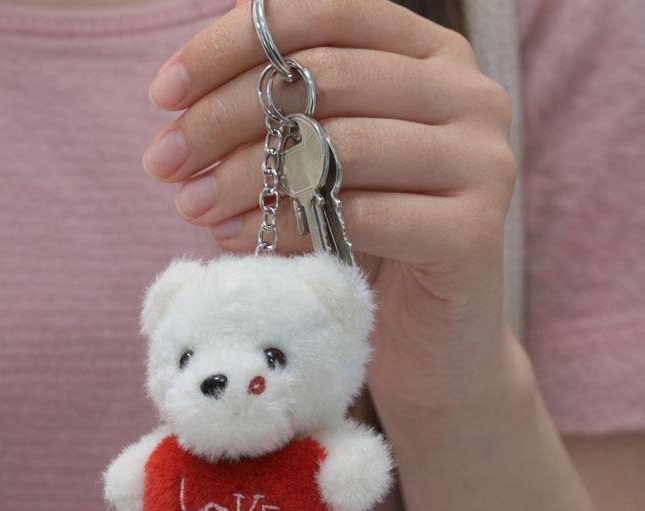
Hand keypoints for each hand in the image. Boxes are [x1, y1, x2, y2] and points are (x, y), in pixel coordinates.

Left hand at [143, 0, 520, 426]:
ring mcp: (482, 160)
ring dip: (245, 175)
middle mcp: (467, 94)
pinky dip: (284, 225)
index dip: (233, 43)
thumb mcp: (323, 168)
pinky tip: (232, 239)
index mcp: (429, 56)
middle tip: (163, 161)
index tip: (163, 93)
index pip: (323, 13)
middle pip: (324, 77)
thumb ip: (282, 120)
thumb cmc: (367, 248)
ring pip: (338, 145)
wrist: (430, 343)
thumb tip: (181, 105)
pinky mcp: (474, 231)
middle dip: (223, 117)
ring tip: (190, 205)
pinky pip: (359, 214)